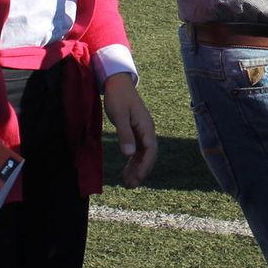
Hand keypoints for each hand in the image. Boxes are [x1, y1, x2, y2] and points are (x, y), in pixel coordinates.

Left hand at [102, 73, 157, 188]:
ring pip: (142, 154)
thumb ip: (125, 134)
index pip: (151, 150)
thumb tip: (129, 154)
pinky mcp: (135, 131)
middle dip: (141, 171)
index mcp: (146, 126)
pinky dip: (132, 161)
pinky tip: (125, 171)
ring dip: (136, 168)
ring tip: (127, 183)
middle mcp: (147, 130)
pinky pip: (137, 150)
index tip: (137, 178)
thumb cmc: (118, 97)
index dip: (145, 166)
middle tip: (130, 185)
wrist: (117, 82)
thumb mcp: (120, 115)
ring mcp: (141, 131)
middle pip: (148, 155)